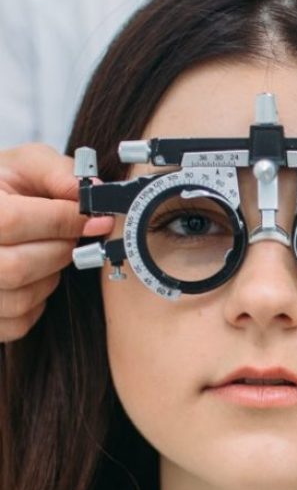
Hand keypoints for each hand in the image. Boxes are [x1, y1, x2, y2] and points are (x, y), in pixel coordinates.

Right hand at [0, 144, 111, 340]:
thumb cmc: (3, 188)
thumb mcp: (24, 166)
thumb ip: (57, 173)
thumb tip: (93, 193)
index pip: (13, 222)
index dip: (61, 222)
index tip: (95, 220)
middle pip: (17, 267)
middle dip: (59, 252)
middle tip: (71, 237)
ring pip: (20, 299)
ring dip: (50, 278)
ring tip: (47, 253)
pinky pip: (18, 323)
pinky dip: (37, 303)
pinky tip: (33, 277)